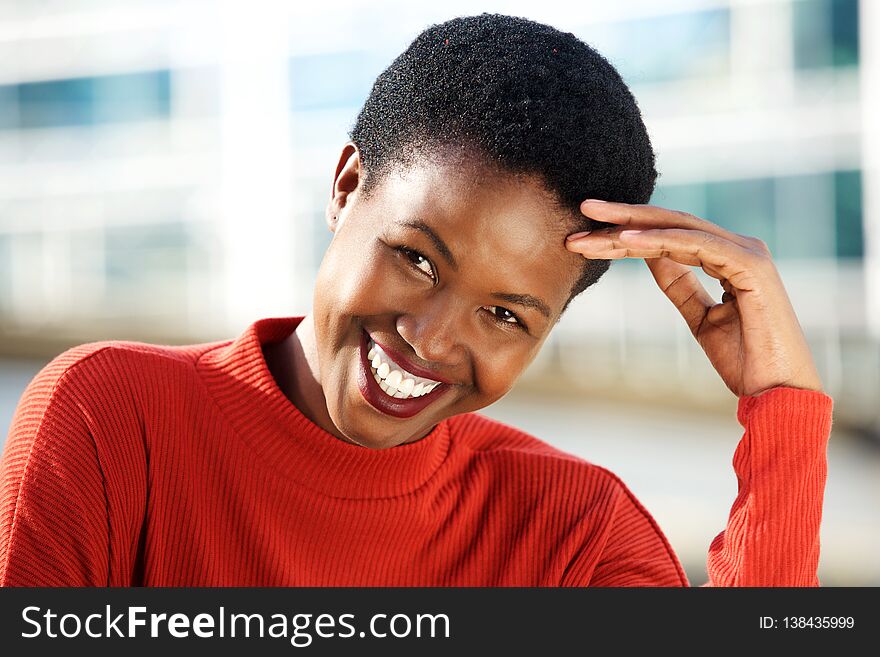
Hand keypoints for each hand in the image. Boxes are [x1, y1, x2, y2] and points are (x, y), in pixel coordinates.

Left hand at [565, 200, 823, 397]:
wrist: (778, 394)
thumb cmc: (745, 361)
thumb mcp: (699, 317)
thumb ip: (678, 283)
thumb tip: (651, 254)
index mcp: (728, 257)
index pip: (668, 236)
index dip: (625, 235)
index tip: (585, 238)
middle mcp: (738, 248)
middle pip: (670, 224)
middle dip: (623, 218)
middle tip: (583, 209)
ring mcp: (747, 253)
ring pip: (677, 229)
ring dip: (631, 225)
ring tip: (592, 222)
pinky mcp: (751, 265)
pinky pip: (696, 245)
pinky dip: (659, 240)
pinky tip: (625, 241)